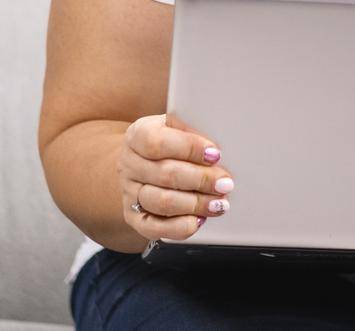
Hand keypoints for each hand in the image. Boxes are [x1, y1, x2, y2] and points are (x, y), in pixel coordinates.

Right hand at [118, 112, 234, 243]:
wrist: (141, 162)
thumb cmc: (168, 142)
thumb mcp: (176, 126)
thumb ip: (193, 131)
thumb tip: (216, 151)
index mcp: (137, 135)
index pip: (157, 142)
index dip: (189, 149)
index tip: (215, 154)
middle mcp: (129, 164)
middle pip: (165, 174)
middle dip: (201, 180)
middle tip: (225, 183)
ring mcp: (129, 192)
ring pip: (162, 202)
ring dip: (196, 204)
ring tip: (218, 203)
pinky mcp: (134, 218)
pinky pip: (155, 229)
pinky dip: (181, 227)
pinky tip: (199, 219)